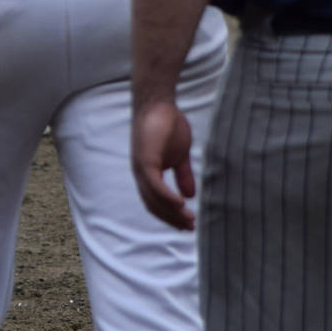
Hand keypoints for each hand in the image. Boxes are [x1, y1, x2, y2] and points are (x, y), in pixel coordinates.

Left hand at [132, 99, 196, 230]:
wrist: (158, 103)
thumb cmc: (168, 125)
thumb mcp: (179, 155)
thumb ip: (183, 175)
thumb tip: (190, 195)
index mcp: (148, 174)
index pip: (156, 202)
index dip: (170, 215)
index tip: (187, 225)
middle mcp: (140, 174)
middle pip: (154, 205)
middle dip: (172, 219)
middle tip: (190, 228)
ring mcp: (141, 167)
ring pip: (154, 198)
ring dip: (171, 212)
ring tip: (189, 220)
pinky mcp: (144, 160)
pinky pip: (155, 185)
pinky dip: (167, 197)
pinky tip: (181, 205)